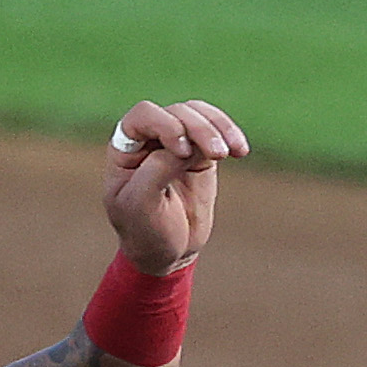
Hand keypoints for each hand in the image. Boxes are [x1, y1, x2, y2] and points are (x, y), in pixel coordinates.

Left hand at [102, 98, 246, 275]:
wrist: (167, 253)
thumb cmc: (144, 231)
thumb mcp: (141, 205)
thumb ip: (158, 169)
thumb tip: (188, 143)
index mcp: (126, 148)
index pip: (143, 116)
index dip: (164, 125)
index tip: (182, 151)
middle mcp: (149, 139)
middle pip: (176, 113)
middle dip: (198, 129)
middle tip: (217, 155)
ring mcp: (177, 143)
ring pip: (198, 115)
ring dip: (218, 127)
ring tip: (232, 151)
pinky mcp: (201, 154)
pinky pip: (216, 131)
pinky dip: (230, 135)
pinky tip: (240, 150)